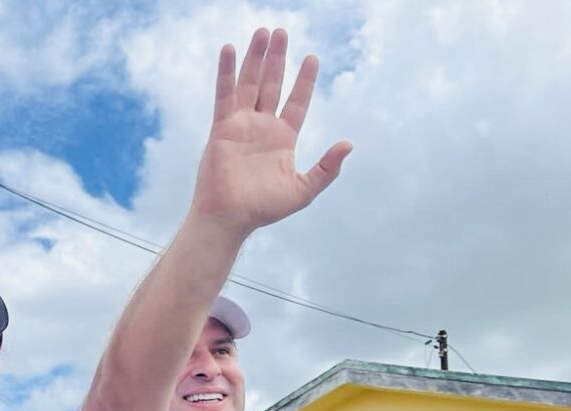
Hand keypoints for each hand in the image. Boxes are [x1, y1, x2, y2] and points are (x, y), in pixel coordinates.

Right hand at [190, 28, 350, 241]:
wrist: (230, 217)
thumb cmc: (263, 209)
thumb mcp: (303, 190)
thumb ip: (326, 169)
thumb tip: (349, 144)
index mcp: (283, 139)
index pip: (296, 102)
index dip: (304, 81)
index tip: (312, 58)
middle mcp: (262, 127)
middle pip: (272, 85)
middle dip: (278, 59)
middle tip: (282, 32)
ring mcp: (241, 125)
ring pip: (250, 83)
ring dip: (256, 57)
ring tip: (264, 32)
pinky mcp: (222, 127)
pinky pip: (225, 94)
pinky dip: (226, 72)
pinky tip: (229, 50)